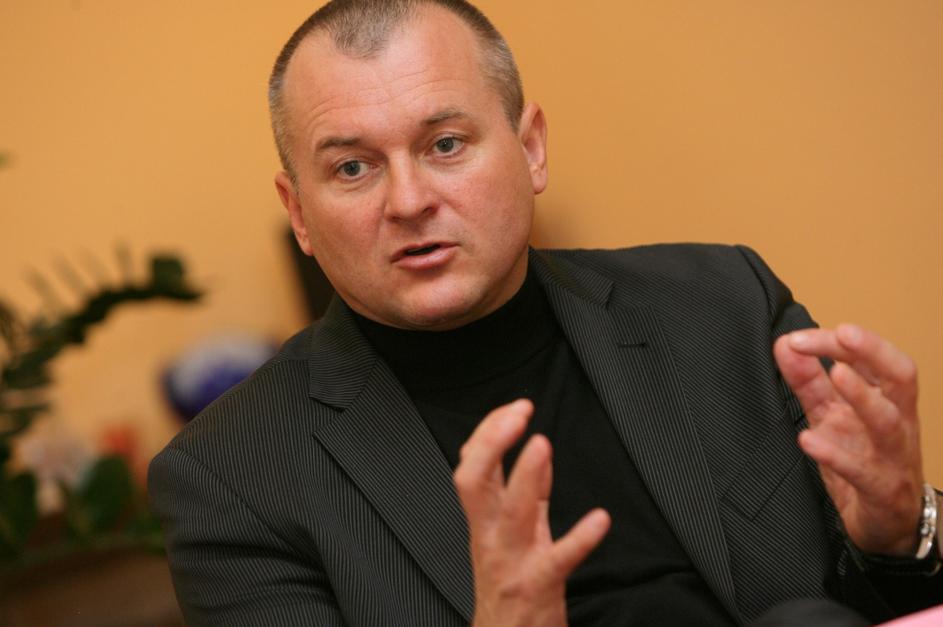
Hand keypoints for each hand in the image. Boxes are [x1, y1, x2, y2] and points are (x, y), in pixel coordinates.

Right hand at [453, 399, 609, 626]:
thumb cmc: (512, 583)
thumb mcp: (518, 532)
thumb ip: (529, 493)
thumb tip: (541, 455)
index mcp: (483, 518)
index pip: (472, 463)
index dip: (489, 430)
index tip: (516, 407)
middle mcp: (490, 534)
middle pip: (473, 481)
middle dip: (491, 442)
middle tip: (518, 413)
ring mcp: (511, 559)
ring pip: (510, 512)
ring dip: (525, 476)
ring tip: (542, 444)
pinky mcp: (538, 585)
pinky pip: (557, 560)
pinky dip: (579, 538)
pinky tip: (600, 519)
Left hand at [773, 324, 923, 554]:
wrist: (888, 522)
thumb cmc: (864, 458)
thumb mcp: (832, 415)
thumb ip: (809, 381)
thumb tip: (786, 345)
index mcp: (887, 400)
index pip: (876, 359)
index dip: (845, 342)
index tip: (803, 335)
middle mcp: (896, 422)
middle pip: (899, 378)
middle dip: (873, 351)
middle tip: (843, 333)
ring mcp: (891, 455)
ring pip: (887, 421)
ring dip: (863, 396)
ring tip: (837, 374)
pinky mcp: (879, 488)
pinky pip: (861, 470)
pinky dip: (835, 454)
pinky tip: (808, 439)